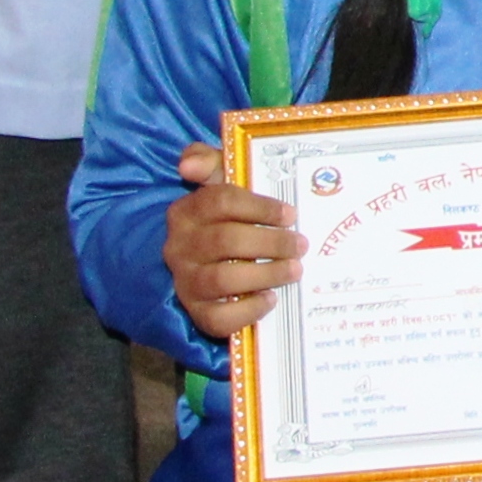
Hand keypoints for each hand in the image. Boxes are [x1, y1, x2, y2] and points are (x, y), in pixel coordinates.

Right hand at [158, 142, 298, 342]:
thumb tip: (188, 163)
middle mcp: (180, 247)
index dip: (259, 207)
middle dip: (270, 242)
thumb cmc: (226, 219)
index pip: (220, 201)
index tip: (290, 214)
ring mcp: (186, 282)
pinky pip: (217, 318)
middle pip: (225, 240)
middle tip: (301, 245)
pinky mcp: (195, 312)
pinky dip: (246, 311)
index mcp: (187, 211)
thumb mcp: (220, 184)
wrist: (208, 264)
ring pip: (221, 279)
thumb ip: (210, 162)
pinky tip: (269, 299)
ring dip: (264, 274)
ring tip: (294, 270)